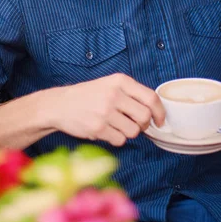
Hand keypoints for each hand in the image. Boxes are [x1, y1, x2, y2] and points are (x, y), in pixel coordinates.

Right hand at [49, 74, 165, 146]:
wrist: (60, 104)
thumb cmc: (89, 95)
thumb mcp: (110, 84)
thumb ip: (131, 94)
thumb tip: (154, 112)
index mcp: (120, 81)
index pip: (151, 97)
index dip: (160, 112)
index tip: (160, 120)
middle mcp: (114, 94)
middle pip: (144, 116)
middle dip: (144, 125)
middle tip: (136, 125)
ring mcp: (105, 112)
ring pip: (133, 131)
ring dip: (128, 133)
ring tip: (116, 126)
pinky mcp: (97, 128)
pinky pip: (120, 140)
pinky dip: (116, 139)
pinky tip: (106, 131)